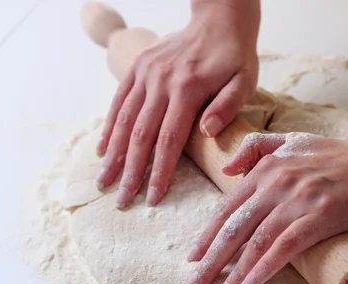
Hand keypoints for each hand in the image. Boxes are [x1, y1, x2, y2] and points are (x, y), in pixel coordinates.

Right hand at [96, 3, 258, 207]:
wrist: (217, 20)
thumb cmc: (234, 56)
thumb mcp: (244, 80)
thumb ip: (227, 106)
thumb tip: (207, 133)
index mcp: (188, 89)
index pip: (169, 140)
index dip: (159, 172)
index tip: (152, 198)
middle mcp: (161, 82)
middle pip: (141, 135)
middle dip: (131, 171)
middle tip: (122, 200)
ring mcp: (146, 73)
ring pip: (125, 120)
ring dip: (114, 154)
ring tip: (104, 181)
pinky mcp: (138, 67)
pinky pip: (119, 100)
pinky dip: (110, 126)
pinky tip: (103, 149)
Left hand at [186, 131, 347, 283]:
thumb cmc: (341, 155)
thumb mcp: (295, 140)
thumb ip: (258, 148)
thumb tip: (227, 170)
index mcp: (267, 167)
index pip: (228, 206)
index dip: (208, 234)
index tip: (193, 257)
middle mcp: (278, 182)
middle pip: (235, 226)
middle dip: (211, 259)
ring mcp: (299, 198)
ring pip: (257, 239)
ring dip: (235, 271)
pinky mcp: (321, 215)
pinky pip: (286, 245)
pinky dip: (266, 266)